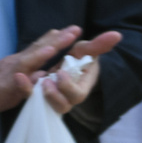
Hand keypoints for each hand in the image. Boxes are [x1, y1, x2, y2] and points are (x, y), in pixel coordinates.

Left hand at [0, 27, 118, 114]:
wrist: (61, 62)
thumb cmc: (77, 57)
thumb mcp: (85, 50)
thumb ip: (99, 45)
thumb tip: (117, 35)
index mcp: (81, 86)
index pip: (78, 94)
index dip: (68, 87)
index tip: (60, 73)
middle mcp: (68, 96)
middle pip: (64, 105)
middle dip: (55, 95)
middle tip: (46, 80)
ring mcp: (55, 98)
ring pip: (49, 107)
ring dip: (43, 95)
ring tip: (37, 81)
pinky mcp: (41, 97)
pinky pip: (33, 100)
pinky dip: (27, 90)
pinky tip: (22, 78)